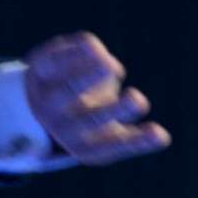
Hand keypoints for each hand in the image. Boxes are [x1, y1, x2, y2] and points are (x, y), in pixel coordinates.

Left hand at [24, 32, 169, 166]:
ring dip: (92, 75)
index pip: (109, 148)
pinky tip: (94, 49)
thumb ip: (135, 139)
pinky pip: (58, 57)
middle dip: (115, 109)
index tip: (159, 132)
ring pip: (69, 87)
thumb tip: (163, 137)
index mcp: (80, 144)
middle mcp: (61, 124)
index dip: (136, 141)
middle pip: (89, 119)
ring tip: (113, 69)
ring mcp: (46, 95)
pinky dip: (79, 51)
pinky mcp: (38, 67)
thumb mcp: (109, 135)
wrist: (34, 101)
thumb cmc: (88, 120)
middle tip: (138, 100)